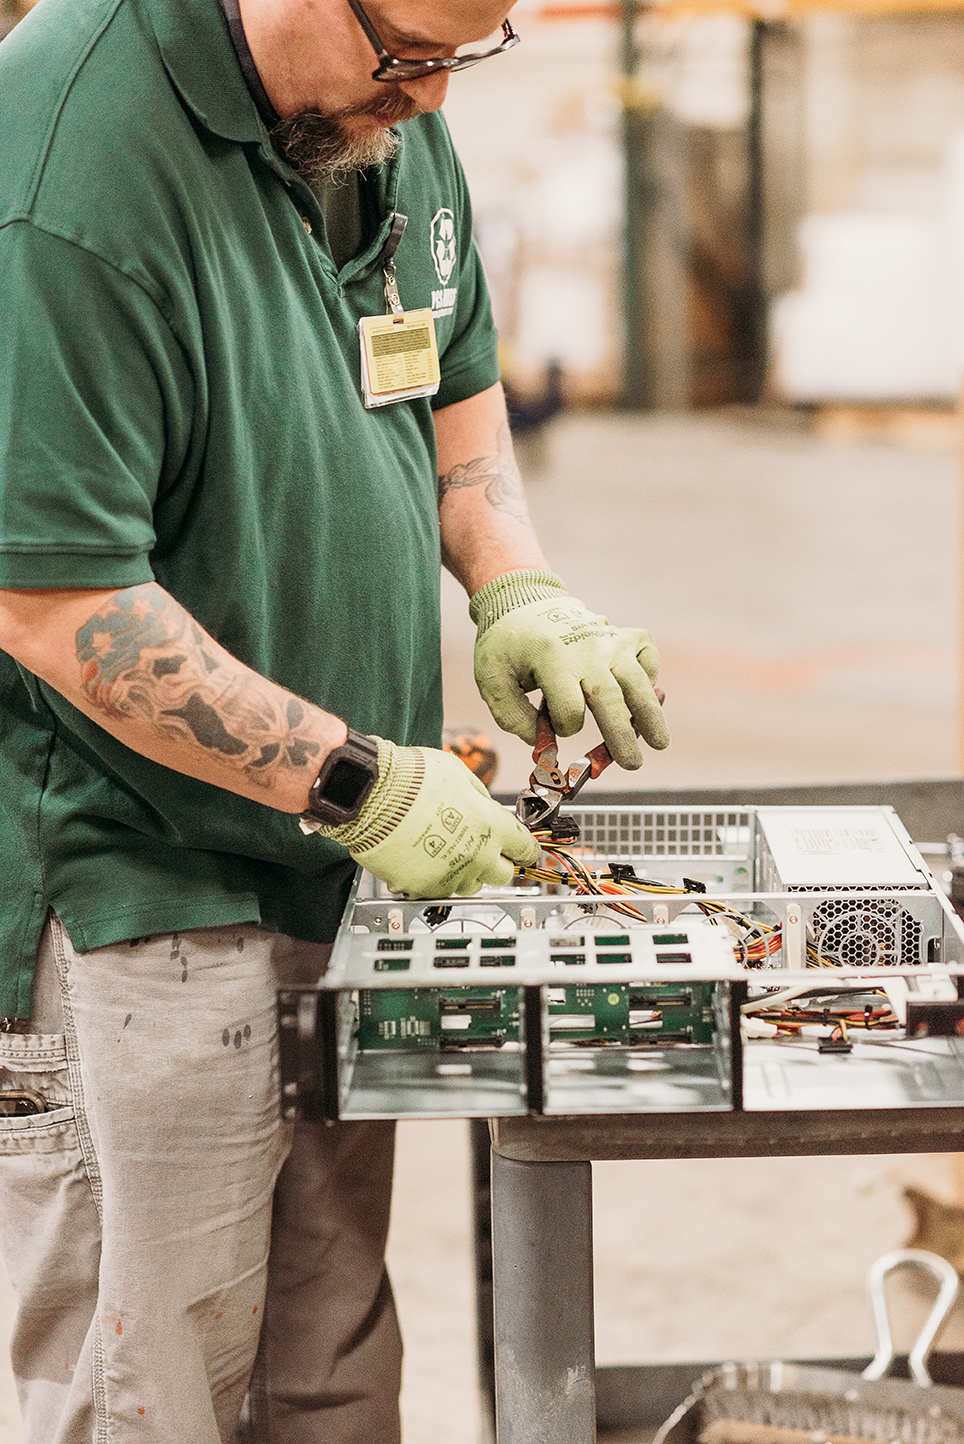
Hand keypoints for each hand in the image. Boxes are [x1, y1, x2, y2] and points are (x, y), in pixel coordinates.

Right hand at [309, 737, 539, 897]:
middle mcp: (475, 856)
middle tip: (484, 849)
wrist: (370, 795)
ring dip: (466, 872)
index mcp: (490, 826)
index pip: (524, 848)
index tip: (524, 850)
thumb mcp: (458, 773)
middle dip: (497, 862)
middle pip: (502, 874)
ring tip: (447, 853)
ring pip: (471, 886)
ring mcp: (449, 876)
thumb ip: (478, 797)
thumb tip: (484, 807)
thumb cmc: (410, 778)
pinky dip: (434, 879)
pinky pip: (437, 890)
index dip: (526, 849)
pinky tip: (423, 860)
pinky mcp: (421, 888)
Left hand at [470, 573, 669, 769]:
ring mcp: (610, 640)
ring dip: (651, 714)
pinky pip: (648, 658)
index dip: (564, 726)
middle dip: (622, 736)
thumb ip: (512, 717)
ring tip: (660, 743)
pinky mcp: (625, 635)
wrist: (524, 602)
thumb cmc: (508, 647)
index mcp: (552, 659)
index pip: (570, 708)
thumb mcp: (492, 679)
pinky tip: (643, 697)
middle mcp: (587, 649)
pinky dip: (651, 680)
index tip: (554, 726)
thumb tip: (543, 744)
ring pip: (638, 682)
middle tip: (633, 764)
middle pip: (611, 699)